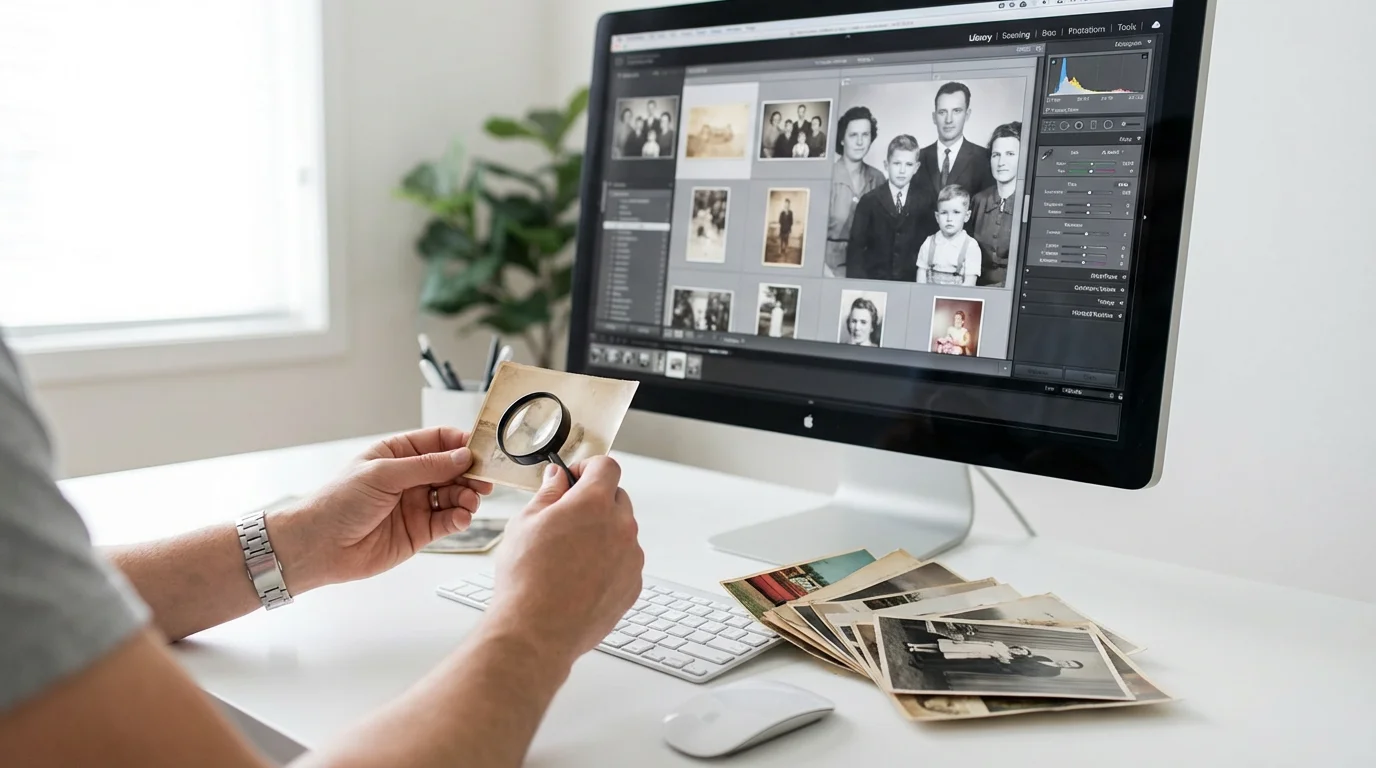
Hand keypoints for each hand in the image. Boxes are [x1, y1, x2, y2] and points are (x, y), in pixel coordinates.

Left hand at [271, 427, 494, 592]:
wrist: (319, 546)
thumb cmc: (338, 502)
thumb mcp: (383, 474)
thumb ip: (426, 466)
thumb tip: (461, 456)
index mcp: (398, 454)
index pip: (438, 441)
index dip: (462, 443)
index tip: (483, 448)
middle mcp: (410, 478)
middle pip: (452, 469)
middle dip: (471, 472)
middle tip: (485, 479)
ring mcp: (416, 504)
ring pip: (454, 495)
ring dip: (468, 497)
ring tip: (471, 501)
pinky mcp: (420, 531)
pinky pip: (448, 521)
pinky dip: (460, 518)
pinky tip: (462, 517)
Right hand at [487, 457, 642, 665]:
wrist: (537, 632)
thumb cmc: (526, 579)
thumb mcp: (525, 523)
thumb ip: (548, 493)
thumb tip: (558, 477)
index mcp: (594, 504)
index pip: (607, 466)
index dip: (588, 467)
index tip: (575, 478)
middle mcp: (620, 528)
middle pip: (617, 498)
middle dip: (595, 501)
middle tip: (567, 518)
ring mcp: (631, 558)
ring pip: (622, 533)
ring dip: (603, 534)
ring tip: (569, 556)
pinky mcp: (633, 586)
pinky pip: (625, 563)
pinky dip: (609, 564)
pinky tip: (580, 578)